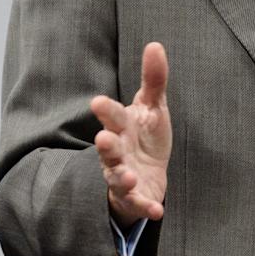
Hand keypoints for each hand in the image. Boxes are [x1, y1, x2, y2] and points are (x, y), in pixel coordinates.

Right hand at [91, 42, 171, 226]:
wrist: (147, 174)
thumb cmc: (145, 136)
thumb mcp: (152, 107)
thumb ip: (153, 79)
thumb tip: (154, 44)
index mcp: (121, 127)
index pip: (112, 117)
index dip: (106, 110)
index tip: (97, 102)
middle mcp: (117, 152)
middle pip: (108, 149)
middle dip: (106, 145)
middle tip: (103, 139)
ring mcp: (123, 176)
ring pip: (117, 177)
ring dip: (121, 178)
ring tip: (129, 177)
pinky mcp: (135, 197)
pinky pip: (137, 204)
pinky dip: (145, 207)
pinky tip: (156, 210)